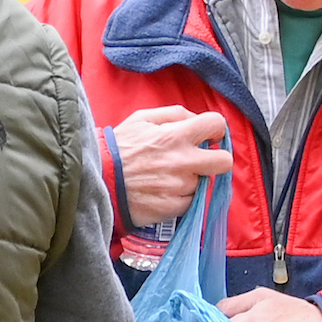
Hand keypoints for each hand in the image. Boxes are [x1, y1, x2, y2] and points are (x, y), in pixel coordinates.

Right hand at [114, 106, 237, 231]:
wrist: (97, 182)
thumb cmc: (118, 148)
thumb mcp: (141, 119)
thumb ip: (173, 114)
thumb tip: (195, 119)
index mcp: (176, 135)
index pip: (217, 124)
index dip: (215, 130)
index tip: (209, 137)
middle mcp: (182, 161)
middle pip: (224, 162)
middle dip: (217, 159)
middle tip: (201, 161)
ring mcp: (179, 186)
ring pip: (203, 183)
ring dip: (191, 180)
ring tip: (167, 177)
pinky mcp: (173, 207)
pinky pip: (190, 202)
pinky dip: (180, 197)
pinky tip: (163, 191)